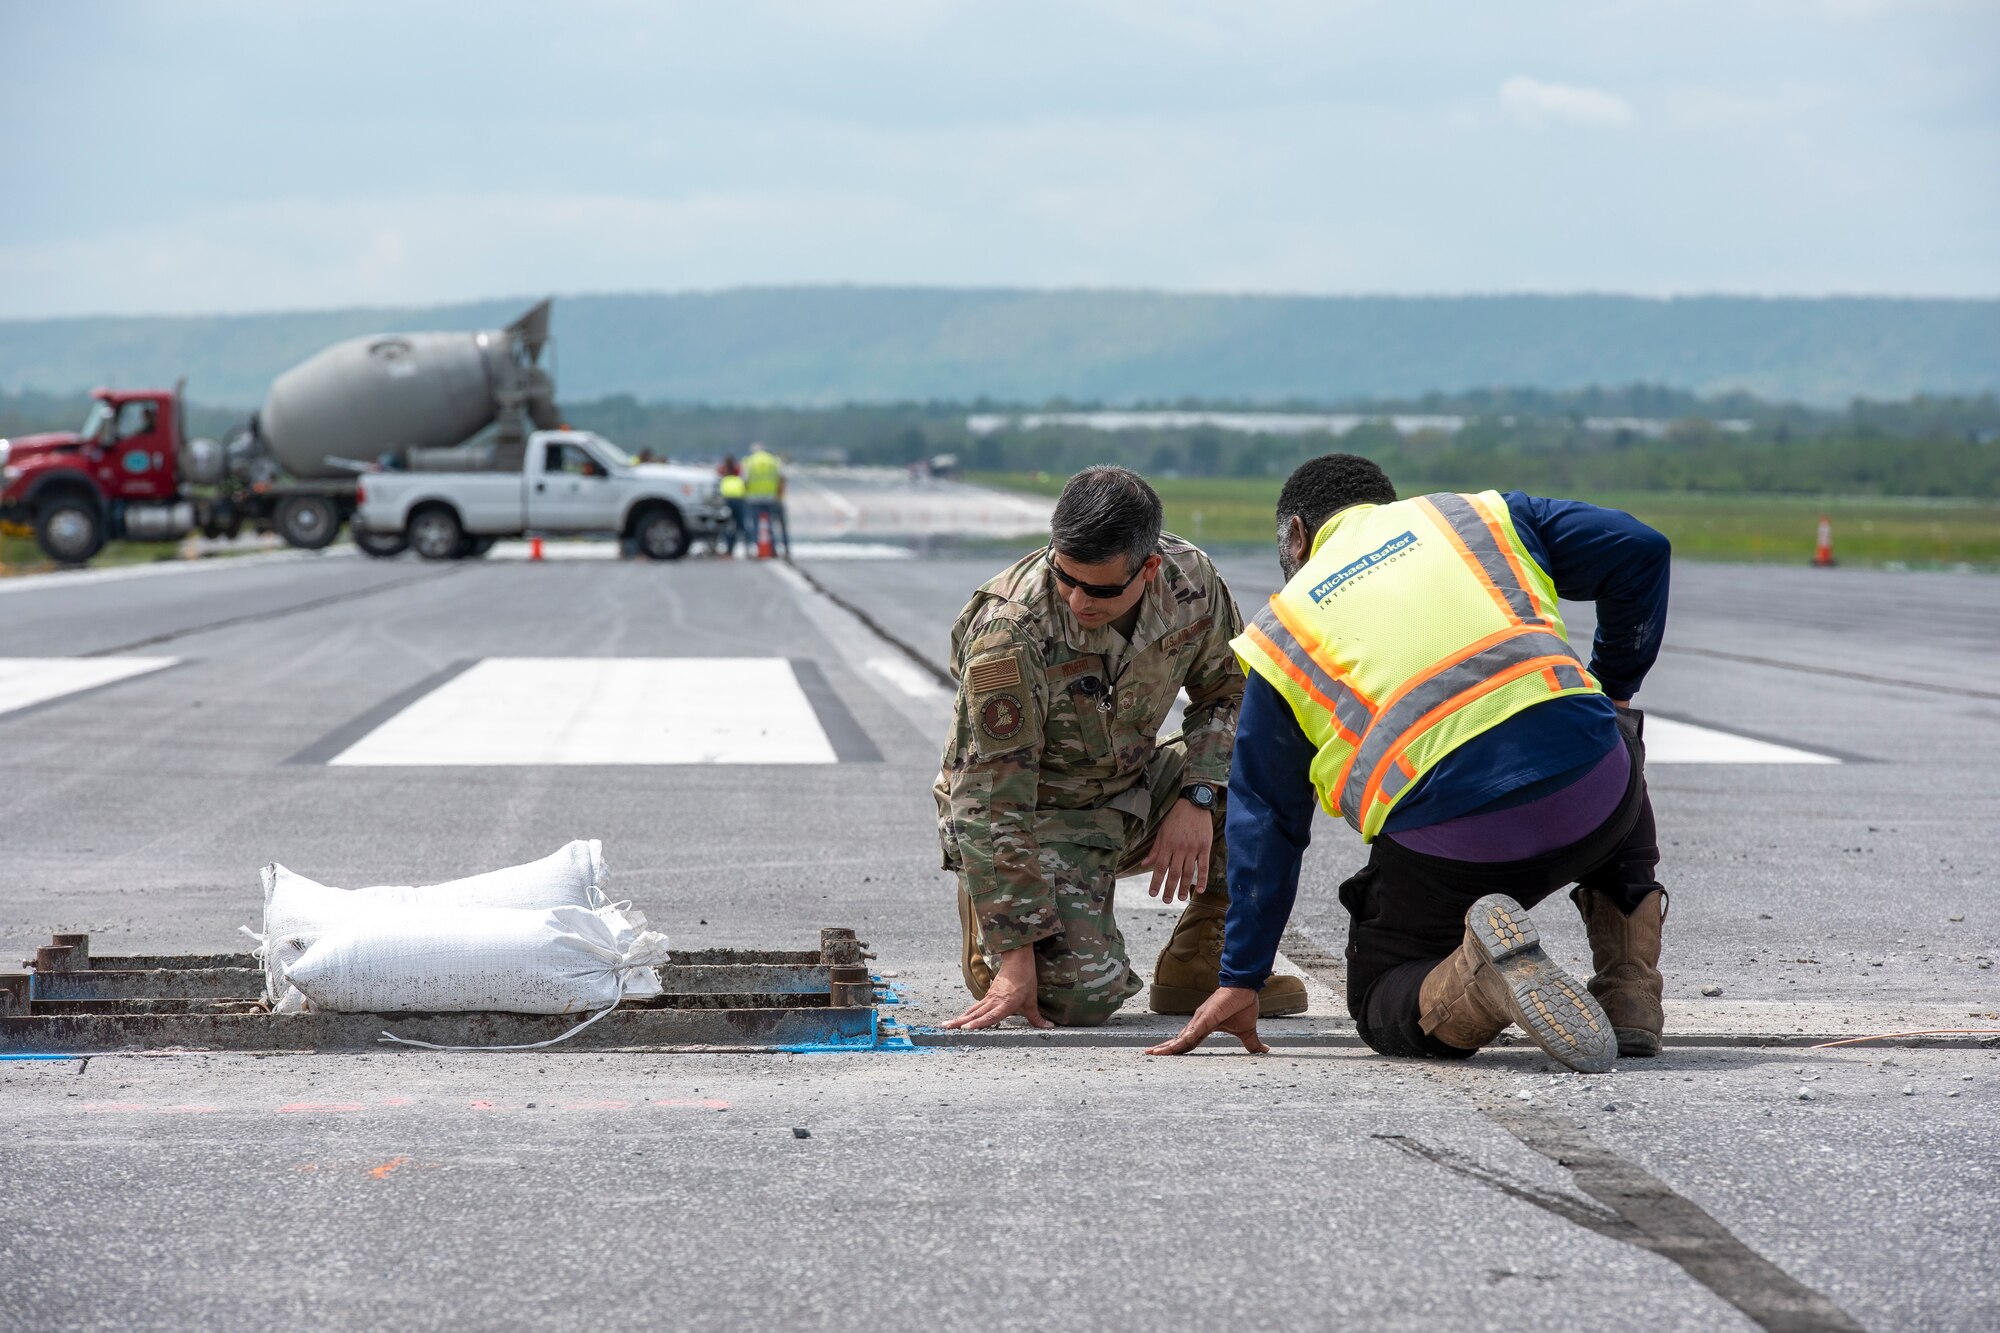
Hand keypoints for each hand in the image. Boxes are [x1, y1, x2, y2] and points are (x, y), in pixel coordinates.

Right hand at [943, 946, 1051, 1029]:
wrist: (1017, 960)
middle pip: (975, 1014)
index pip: (990, 1016)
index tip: (966, 1029)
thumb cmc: (1025, 979)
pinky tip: (959, 1020)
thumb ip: (1037, 1017)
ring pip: (972, 1010)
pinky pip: (975, 1007)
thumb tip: (1049, 1027)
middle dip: (960, 1022)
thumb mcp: (1032, 999)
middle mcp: (994, 1001)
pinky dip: (966, 1014)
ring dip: (959, 1018)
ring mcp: (989, 998)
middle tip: (946, 1028)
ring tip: (946, 1025)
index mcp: (1005, 1003)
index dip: (978, 1024)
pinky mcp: (988, 995)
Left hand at [1143, 798, 1213, 902]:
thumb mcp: (1162, 832)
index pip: (1160, 867)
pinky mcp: (1205, 847)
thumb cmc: (1176, 818)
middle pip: (1174, 873)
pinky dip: (1202, 879)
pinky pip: (1203, 866)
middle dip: (1169, 889)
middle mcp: (1179, 848)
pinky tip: (1199, 890)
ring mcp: (1193, 848)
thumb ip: (1155, 850)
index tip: (1153, 893)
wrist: (1194, 804)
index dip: (1156, 882)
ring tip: (1180, 898)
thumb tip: (1144, 864)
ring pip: (1188, 872)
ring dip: (1184, 887)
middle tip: (1166, 901)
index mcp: (1167, 844)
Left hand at [1144, 986, 1268, 1055]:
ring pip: (1184, 1036)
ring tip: (1157, 1053)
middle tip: (1148, 1055)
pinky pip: (1198, 1027)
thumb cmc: (1243, 1005)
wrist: (1247, 986)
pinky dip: (1188, 1035)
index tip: (1162, 1056)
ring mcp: (1203, 1018)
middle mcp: (1199, 1022)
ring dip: (1170, 1045)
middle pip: (1179, 1040)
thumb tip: (1264, 1052)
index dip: (1175, 1050)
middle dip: (1164, 1048)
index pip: (1187, 1042)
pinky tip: (1180, 1043)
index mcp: (1204, 1027)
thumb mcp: (1247, 1031)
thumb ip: (1251, 1044)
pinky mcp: (1210, 1013)